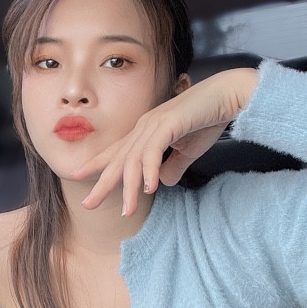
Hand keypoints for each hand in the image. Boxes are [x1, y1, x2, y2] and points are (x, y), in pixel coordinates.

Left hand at [74, 68, 258, 216]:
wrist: (228, 96)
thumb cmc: (207, 120)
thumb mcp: (187, 151)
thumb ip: (172, 167)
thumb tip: (162, 184)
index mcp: (144, 132)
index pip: (116, 152)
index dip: (96, 164)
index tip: (78, 176)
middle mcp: (144, 127)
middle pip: (118, 160)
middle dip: (101, 183)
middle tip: (87, 204)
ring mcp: (155, 124)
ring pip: (134, 161)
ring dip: (129, 188)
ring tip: (127, 211)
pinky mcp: (170, 123)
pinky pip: (154, 151)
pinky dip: (150, 170)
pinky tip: (149, 188)